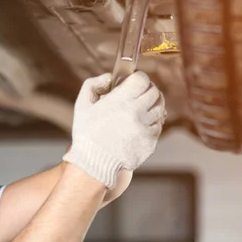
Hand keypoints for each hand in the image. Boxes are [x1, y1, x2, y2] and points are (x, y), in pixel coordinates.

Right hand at [62, 71, 165, 188]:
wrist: (94, 163)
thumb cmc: (87, 135)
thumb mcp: (82, 105)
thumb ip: (93, 85)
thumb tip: (109, 78)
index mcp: (121, 100)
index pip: (142, 80)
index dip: (138, 78)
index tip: (134, 81)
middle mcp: (136, 112)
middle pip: (154, 92)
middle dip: (147, 90)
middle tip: (140, 94)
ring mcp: (145, 127)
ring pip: (159, 108)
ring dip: (152, 105)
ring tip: (142, 109)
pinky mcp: (150, 141)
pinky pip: (158, 126)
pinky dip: (151, 123)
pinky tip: (140, 125)